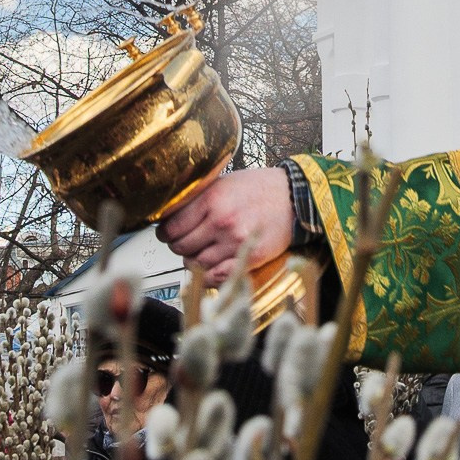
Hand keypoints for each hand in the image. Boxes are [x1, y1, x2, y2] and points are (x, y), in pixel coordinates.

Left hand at [156, 167, 293, 285]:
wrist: (295, 197)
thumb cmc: (260, 188)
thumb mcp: (224, 183)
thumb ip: (199, 200)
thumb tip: (171, 216)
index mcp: (212, 200)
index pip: (172, 227)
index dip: (165, 234)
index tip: (166, 234)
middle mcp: (221, 221)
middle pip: (181, 247)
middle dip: (179, 247)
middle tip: (183, 244)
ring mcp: (236, 242)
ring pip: (197, 264)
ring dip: (193, 262)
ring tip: (199, 254)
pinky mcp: (250, 257)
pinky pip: (217, 277)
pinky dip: (208, 277)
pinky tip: (209, 269)